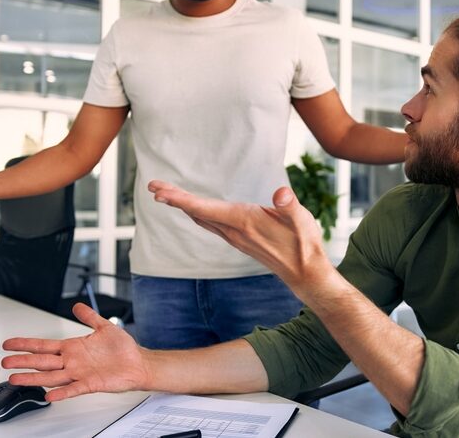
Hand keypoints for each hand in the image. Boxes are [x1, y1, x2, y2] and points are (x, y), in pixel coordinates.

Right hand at [1, 303, 149, 401]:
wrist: (138, 363)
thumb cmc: (122, 349)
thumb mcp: (104, 327)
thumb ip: (89, 317)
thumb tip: (77, 306)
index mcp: (73, 348)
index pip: (44, 345)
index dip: (26, 344)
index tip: (10, 344)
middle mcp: (72, 362)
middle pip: (42, 362)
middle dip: (22, 361)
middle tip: (5, 362)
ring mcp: (79, 373)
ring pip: (51, 377)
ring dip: (33, 378)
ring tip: (15, 379)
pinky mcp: (90, 383)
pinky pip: (72, 389)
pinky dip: (61, 392)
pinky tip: (49, 395)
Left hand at [147, 181, 334, 292]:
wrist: (305, 273)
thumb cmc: (304, 245)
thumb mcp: (302, 220)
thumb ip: (289, 205)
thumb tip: (281, 193)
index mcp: (244, 222)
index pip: (205, 209)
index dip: (180, 199)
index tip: (159, 191)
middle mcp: (234, 232)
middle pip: (196, 213)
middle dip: (174, 199)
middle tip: (153, 185)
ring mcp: (236, 237)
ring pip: (201, 219)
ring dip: (182, 205)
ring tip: (166, 194)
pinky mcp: (240, 239)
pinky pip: (211, 223)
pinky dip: (197, 212)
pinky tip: (194, 209)